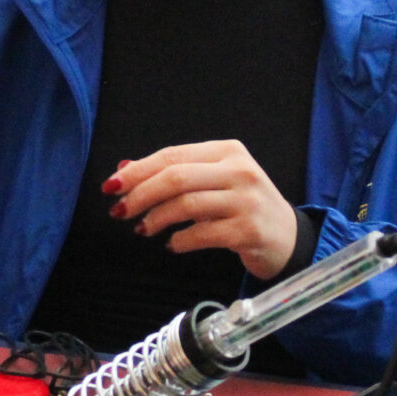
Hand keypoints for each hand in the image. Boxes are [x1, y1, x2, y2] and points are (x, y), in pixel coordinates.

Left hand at [105, 140, 299, 279]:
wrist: (285, 237)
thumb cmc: (240, 205)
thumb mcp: (211, 181)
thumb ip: (172, 172)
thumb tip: (123, 168)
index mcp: (227, 151)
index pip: (172, 155)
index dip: (137, 170)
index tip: (111, 186)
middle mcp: (240, 171)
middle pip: (177, 177)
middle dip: (141, 194)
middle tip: (119, 211)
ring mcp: (246, 200)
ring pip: (187, 204)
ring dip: (156, 218)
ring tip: (143, 229)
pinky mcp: (249, 230)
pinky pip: (203, 234)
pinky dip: (180, 240)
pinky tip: (172, 244)